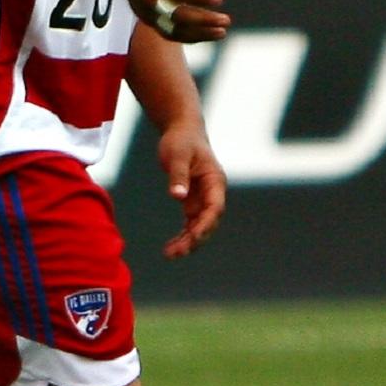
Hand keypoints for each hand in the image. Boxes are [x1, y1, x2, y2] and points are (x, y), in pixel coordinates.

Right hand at [115, 0, 229, 42]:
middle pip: (175, 15)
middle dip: (202, 20)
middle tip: (226, 20)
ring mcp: (146, 12)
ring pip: (173, 30)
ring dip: (199, 33)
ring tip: (222, 31)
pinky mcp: (149, 20)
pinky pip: (170, 34)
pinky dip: (190, 37)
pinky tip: (210, 33)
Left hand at [155, 118, 225, 258]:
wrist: (181, 131)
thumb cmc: (181, 140)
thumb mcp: (177, 154)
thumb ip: (178, 175)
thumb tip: (177, 196)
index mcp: (215, 181)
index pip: (215, 208)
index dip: (205, 225)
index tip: (193, 237)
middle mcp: (213, 193)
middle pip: (208, 222)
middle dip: (195, 239)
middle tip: (175, 253)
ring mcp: (203, 199)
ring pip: (199, 227)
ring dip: (188, 242)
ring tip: (170, 254)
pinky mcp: (192, 201)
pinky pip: (190, 224)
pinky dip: (183, 236)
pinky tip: (171, 247)